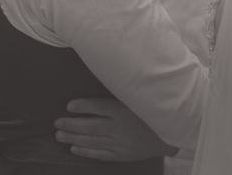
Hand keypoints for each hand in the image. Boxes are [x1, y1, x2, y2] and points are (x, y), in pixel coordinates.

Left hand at [54, 98, 177, 160]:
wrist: (174, 133)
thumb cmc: (159, 110)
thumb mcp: (144, 96)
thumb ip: (129, 89)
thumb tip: (113, 77)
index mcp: (123, 110)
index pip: (97, 107)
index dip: (82, 106)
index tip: (69, 106)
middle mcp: (118, 127)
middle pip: (88, 126)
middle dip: (70, 124)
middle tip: (57, 123)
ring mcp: (118, 142)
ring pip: (90, 140)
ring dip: (73, 138)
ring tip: (59, 135)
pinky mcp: (122, 154)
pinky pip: (99, 153)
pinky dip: (86, 151)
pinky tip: (75, 149)